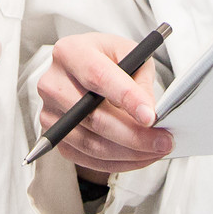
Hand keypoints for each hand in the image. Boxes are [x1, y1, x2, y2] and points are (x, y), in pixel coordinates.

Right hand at [35, 32, 172, 174]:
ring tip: (156, 150)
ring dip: (129, 153)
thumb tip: (149, 115)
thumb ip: (140, 82)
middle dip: (133, 134)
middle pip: (92, 116)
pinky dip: (117, 162)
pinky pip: (87, 158)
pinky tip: (139, 156)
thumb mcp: (131, 55)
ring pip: (91, 143)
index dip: (126, 98)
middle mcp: (53, 82)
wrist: (85, 70)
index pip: (98, 76)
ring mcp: (49, 112)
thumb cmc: (109, 60)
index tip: (151, 117)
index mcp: (71, 52)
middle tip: (163, 140)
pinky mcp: (55, 136)